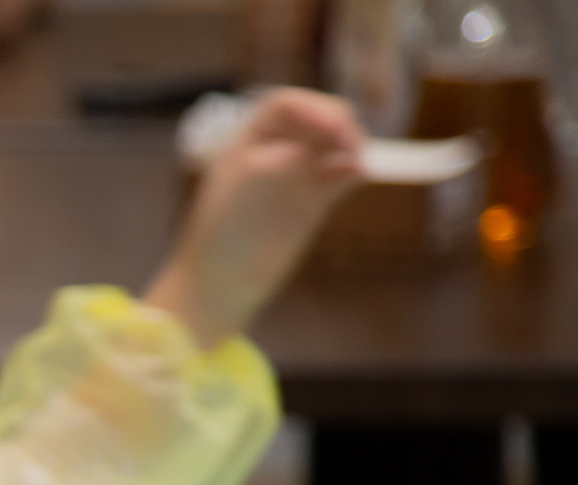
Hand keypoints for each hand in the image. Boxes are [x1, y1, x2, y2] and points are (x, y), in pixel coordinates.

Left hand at [146, 87, 364, 346]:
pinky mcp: (312, 202)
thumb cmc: (217, 238)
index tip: (330, 124)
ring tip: (358, 155)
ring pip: (331, 145)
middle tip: (351, 140)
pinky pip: (339, 174)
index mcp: (247, 143)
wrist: (219, 284)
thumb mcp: (236, 196)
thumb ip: (266, 168)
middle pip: (314, 119)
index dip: (310, 108)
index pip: (284, 107)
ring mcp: (294, 177)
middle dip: (335, 121)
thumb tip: (297, 152)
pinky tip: (360, 173)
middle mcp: (274, 153)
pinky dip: (352, 168)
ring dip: (349, 142)